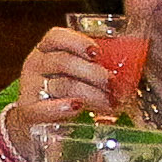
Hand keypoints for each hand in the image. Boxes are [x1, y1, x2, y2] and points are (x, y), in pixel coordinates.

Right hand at [1, 23, 123, 155]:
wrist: (36, 124)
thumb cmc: (64, 93)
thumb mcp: (76, 74)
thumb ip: (95, 66)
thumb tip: (132, 64)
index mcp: (47, 49)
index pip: (56, 37)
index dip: (77, 42)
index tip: (97, 53)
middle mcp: (35, 64)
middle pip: (64, 61)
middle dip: (94, 73)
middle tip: (114, 84)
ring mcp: (30, 88)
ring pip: (63, 85)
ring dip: (91, 94)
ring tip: (110, 103)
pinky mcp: (29, 111)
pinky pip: (43, 108)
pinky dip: (62, 107)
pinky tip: (77, 107)